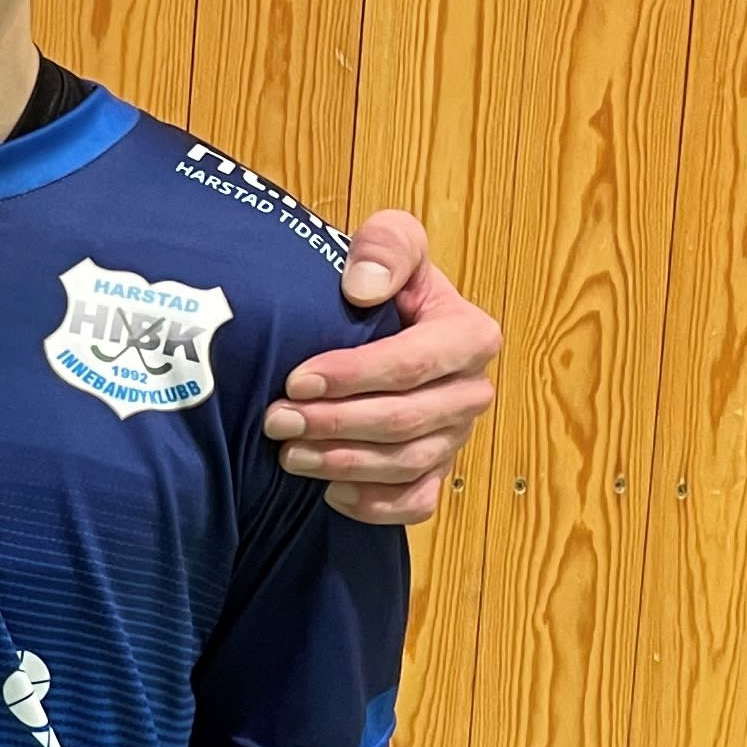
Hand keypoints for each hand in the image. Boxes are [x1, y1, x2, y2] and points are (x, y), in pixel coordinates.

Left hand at [266, 208, 498, 526]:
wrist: (368, 321)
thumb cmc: (379, 280)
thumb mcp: (389, 240)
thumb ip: (387, 248)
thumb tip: (365, 287)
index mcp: (469, 335)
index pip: (415, 363)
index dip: (355, 375)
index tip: (298, 380)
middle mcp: (469, 391)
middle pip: (407, 419)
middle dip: (337, 423)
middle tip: (277, 420)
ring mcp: (454, 436)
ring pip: (407, 464)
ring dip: (344, 463)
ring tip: (287, 453)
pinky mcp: (434, 470)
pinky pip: (415, 502)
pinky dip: (375, 505)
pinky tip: (330, 493)